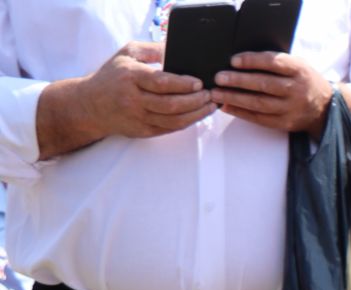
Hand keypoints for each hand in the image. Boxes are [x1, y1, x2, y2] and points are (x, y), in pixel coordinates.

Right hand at [67, 43, 213, 140]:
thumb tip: (175, 47)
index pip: (160, 82)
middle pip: (171, 104)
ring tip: (210, 106)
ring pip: (174, 121)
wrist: (90, 105)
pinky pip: (170, 129)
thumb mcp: (127, 54)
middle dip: (196, 101)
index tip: (199, 83)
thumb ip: (151, 50)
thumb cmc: (112, 75)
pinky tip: (198, 115)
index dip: (183, 84)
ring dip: (197, 115)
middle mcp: (133, 99)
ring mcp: (138, 117)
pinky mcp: (142, 131)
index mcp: (130, 77)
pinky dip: (187, 123)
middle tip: (210, 95)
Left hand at [210, 52, 331, 133]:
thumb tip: (240, 61)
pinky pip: (260, 118)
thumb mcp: (297, 65)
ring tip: (216, 94)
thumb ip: (275, 62)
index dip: (252, 61)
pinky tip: (226, 107)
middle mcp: (297, 90)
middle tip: (218, 78)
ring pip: (259, 103)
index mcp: (299, 70)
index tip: (233, 60)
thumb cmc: (304, 81)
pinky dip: (241, 113)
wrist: (326, 108)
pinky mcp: (286, 123)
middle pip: (264, 84)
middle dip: (238, 81)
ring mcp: (292, 109)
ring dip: (235, 98)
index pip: (273, 63)